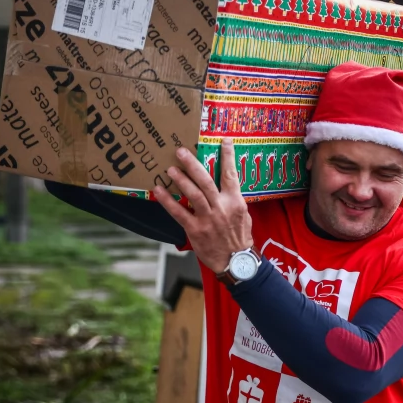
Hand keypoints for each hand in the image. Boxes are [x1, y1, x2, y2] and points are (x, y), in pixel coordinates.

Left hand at [154, 140, 253, 273]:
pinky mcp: (196, 230)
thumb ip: (233, 199)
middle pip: (206, 181)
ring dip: (180, 180)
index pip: (231, 175)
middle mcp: (222, 208)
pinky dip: (168, 201)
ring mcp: (208, 219)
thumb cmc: (239, 238)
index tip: (224, 141)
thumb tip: (225, 184)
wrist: (236, 261)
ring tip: (170, 169)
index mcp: (236, 202)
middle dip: (192, 164)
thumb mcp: (243, 215)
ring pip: (193, 194)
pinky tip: (158, 191)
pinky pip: (179, 213)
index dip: (227, 156)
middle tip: (180, 151)